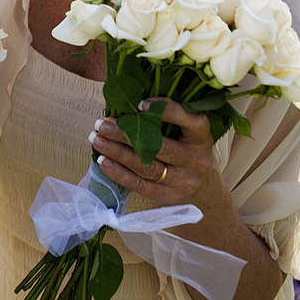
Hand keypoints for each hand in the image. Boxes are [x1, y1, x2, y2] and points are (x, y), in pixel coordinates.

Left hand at [91, 99, 226, 210]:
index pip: (189, 121)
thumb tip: (125, 102)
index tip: (139, 104)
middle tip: (102, 124)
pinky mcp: (170, 196)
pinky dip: (119, 173)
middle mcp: (196, 159)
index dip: (167, 111)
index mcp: (201, 137)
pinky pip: (141, 185)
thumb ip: (163, 118)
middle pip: (159, 146)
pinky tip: (103, 161)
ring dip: (117, 153)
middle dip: (126, 134)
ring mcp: (184, 181)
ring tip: (96, 139)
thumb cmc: (184, 147)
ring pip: (147, 167)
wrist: (202, 186)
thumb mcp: (184, 130)